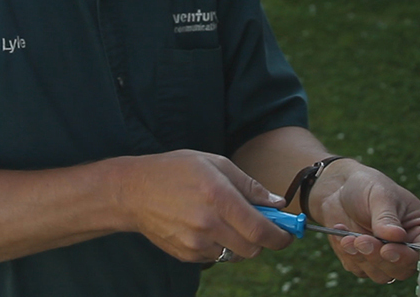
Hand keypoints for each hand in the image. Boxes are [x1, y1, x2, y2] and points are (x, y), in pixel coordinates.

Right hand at [117, 150, 294, 262]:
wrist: (133, 191)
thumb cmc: (175, 170)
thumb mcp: (214, 163)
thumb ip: (249, 185)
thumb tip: (277, 202)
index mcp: (219, 198)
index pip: (261, 230)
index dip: (281, 236)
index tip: (287, 234)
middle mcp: (208, 224)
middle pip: (252, 249)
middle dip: (263, 240)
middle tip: (261, 226)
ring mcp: (195, 243)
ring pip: (234, 255)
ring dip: (240, 243)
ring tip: (227, 221)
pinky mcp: (186, 254)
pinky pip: (215, 257)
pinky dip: (220, 246)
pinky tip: (206, 226)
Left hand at [312, 160, 419, 283]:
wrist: (338, 189)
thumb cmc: (366, 187)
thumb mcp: (380, 195)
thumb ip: (387, 217)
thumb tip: (396, 236)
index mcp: (417, 230)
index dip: (406, 256)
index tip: (387, 249)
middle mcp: (403, 247)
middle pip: (400, 270)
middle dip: (379, 257)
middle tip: (362, 239)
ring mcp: (383, 257)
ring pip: (379, 274)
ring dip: (361, 257)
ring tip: (347, 236)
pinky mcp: (363, 261)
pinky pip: (357, 268)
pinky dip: (347, 253)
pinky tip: (341, 232)